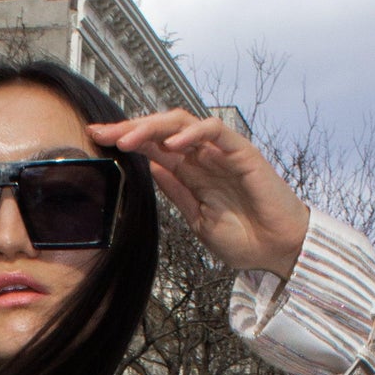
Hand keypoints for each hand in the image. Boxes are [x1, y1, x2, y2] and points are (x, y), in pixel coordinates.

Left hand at [88, 110, 309, 279]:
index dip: (125, 140)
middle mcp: (203, 158)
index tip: (94, 138)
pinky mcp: (242, 152)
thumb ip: (177, 193)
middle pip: (162, 129)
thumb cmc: (246, 239)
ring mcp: (222, 153)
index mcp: (191, 173)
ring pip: (184, 122)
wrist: (280, 252)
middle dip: (130, 127)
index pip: (153, 147)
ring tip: (128, 138)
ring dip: (153, 126)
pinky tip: (173, 142)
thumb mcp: (199, 219)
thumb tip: (152, 167)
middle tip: (101, 133)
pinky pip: (215, 132)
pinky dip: (193, 132)